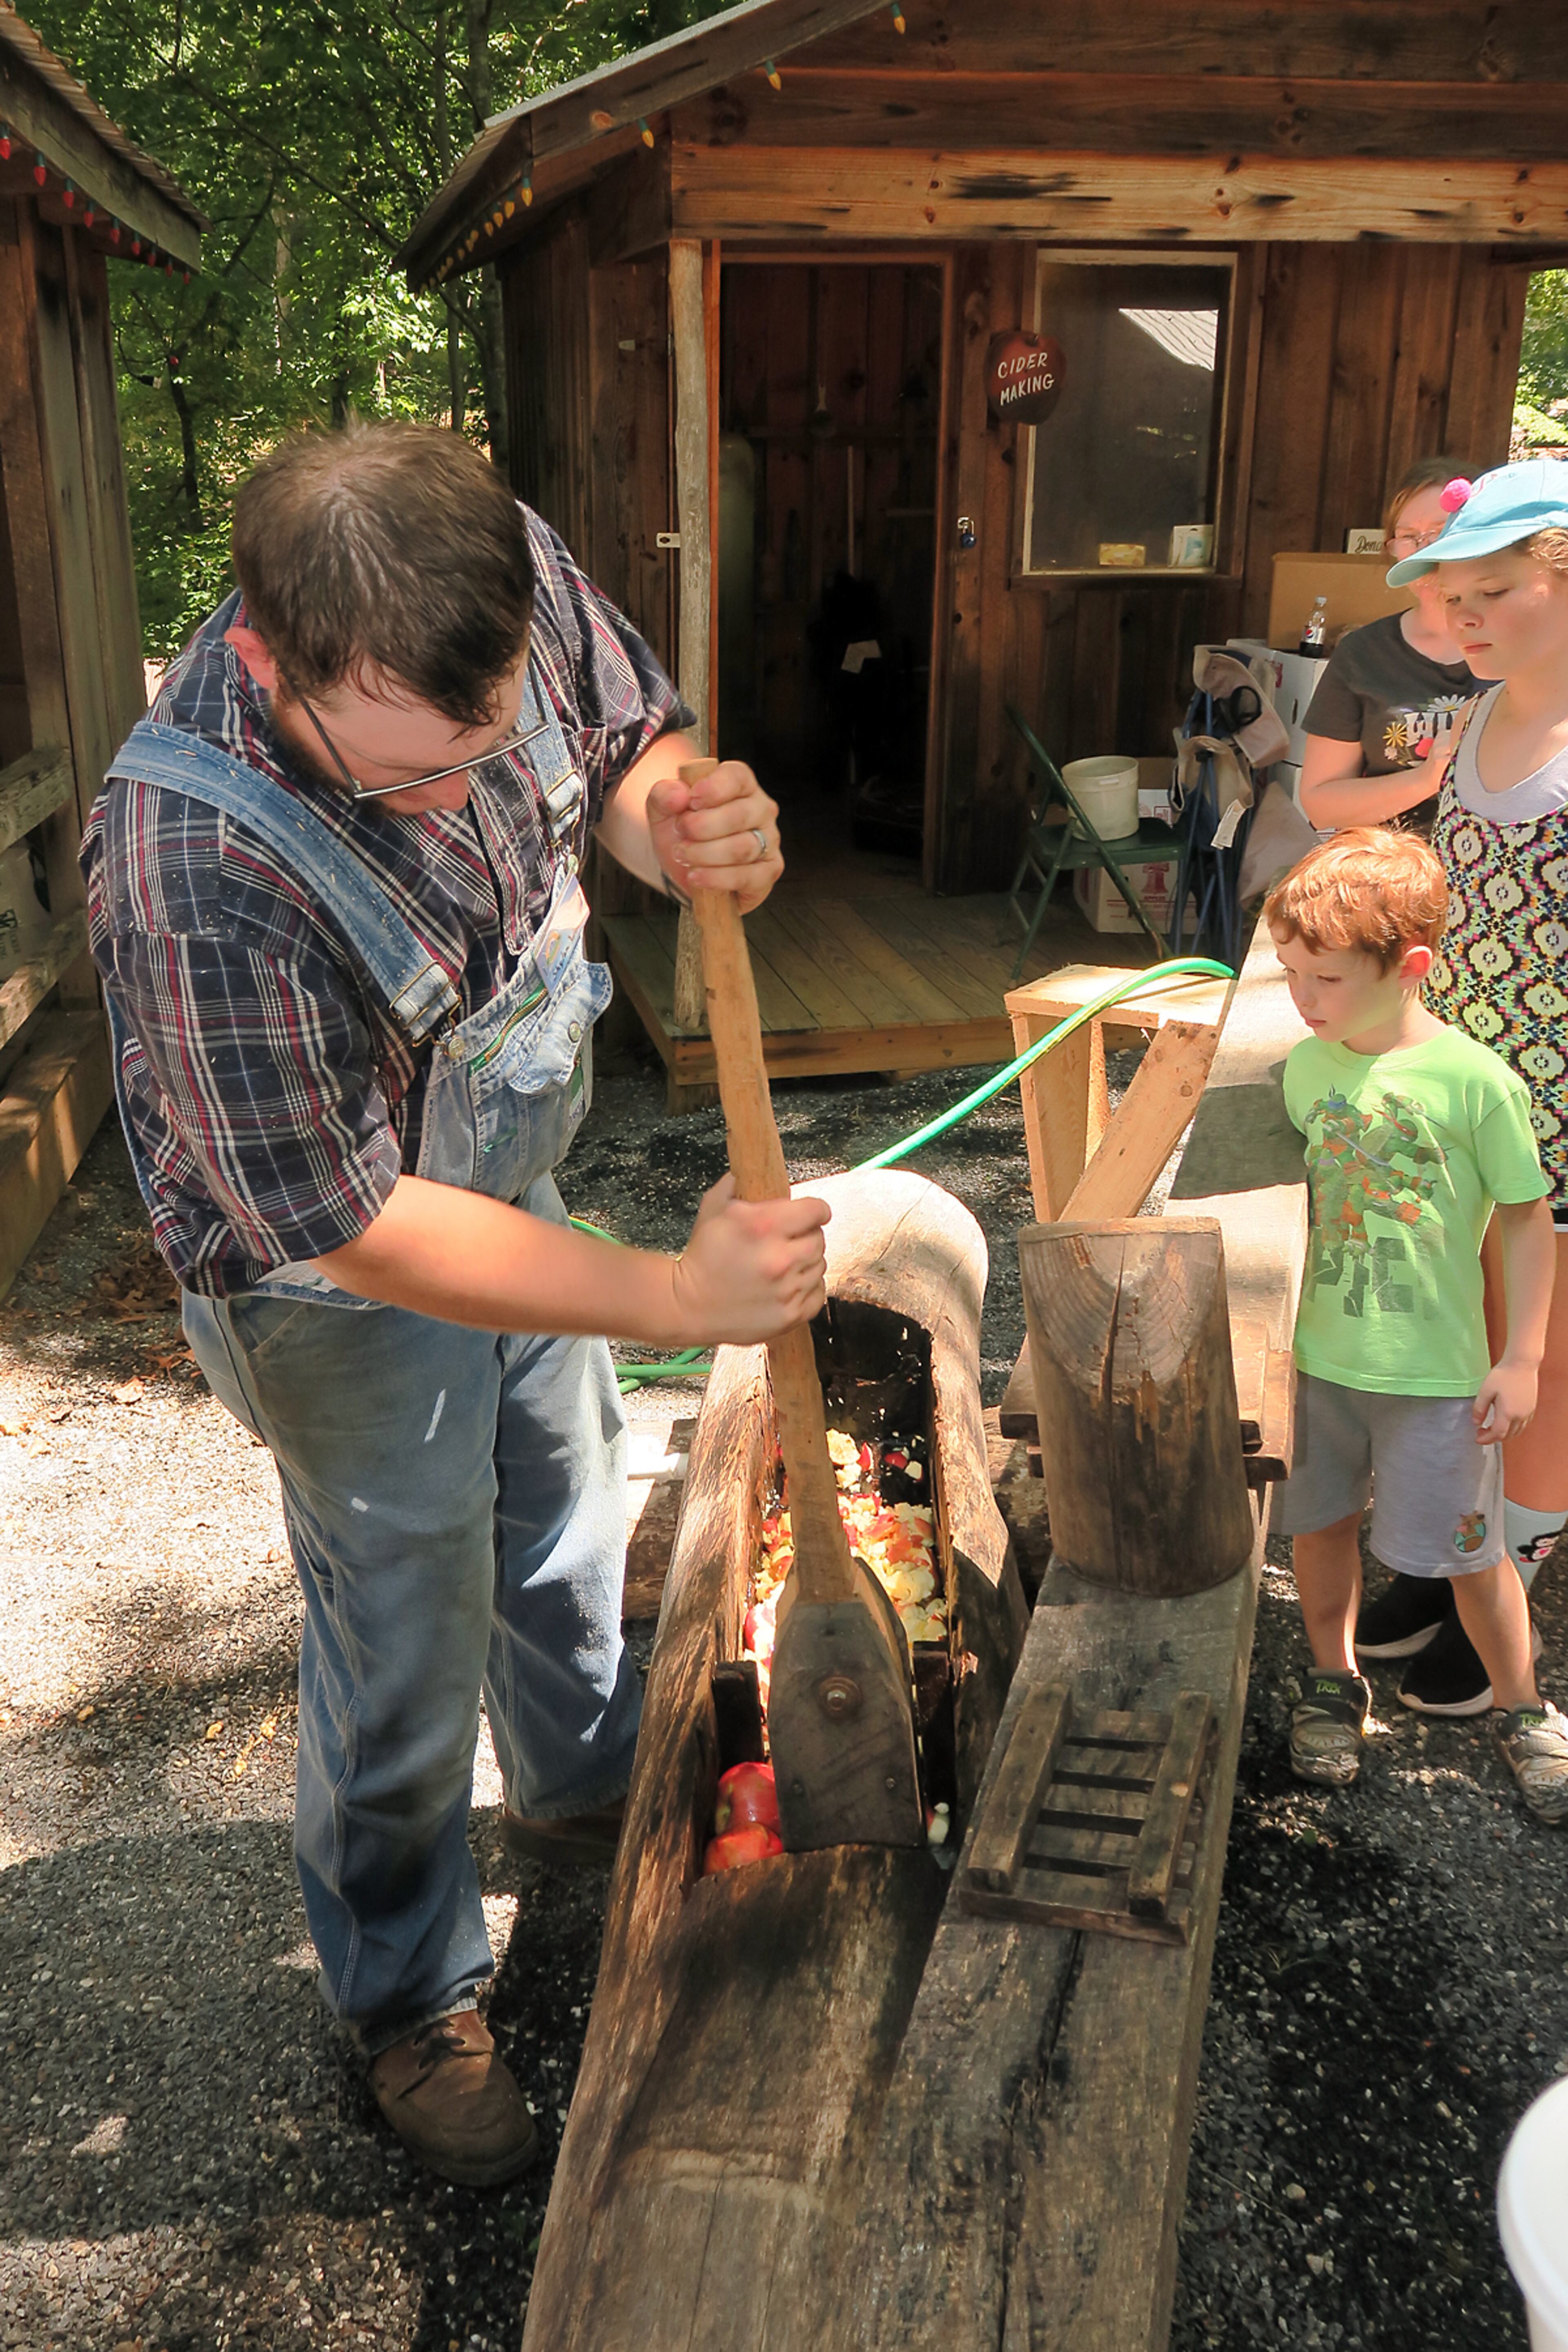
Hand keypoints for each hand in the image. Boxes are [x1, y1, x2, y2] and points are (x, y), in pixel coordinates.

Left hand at [645, 760, 782, 913]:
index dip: (715, 788)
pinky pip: (748, 876)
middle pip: (739, 815)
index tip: (691, 801)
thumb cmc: (681, 831)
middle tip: (680, 832)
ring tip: (682, 856)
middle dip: (701, 827)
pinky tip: (696, 877)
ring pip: (743, 848)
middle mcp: (761, 808)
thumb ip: (664, 795)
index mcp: (741, 784)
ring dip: (705, 854)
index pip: (737, 777)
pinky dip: (717, 879)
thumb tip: (678, 795)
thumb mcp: (662, 810)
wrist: (685, 867)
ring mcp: (769, 840)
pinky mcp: (769, 870)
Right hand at [668, 1176, 827, 1342]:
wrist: (687, 1305)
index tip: (810, 1214)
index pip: (816, 1210)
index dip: (813, 1210)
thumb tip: (752, 1170)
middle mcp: (779, 1257)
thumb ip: (737, 1184)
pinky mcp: (790, 1316)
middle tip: (786, 1241)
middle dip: (805, 1236)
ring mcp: (787, 1290)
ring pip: (819, 1266)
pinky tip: (786, 1285)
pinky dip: (807, 1288)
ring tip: (781, 1265)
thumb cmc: (701, 1257)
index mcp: (763, 1225)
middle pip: (819, 1238)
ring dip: (804, 1262)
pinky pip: (818, 1293)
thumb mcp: (713, 1208)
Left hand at [1473, 1359, 1538, 1444]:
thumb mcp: (1485, 1390)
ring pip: (1516, 1432)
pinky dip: (1513, 1428)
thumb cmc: (1503, 1375)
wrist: (1522, 1364)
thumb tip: (1476, 1423)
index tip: (1477, 1438)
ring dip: (1504, 1434)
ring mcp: (1528, 1412)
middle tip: (1481, 1432)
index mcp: (1507, 1413)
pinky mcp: (1531, 1408)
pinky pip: (1523, 1425)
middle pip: (1507, 1435)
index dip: (1486, 1439)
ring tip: (1492, 1428)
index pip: (1497, 1434)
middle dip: (1493, 1438)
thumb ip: (1479, 1408)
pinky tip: (1505, 1422)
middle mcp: (1520, 1416)